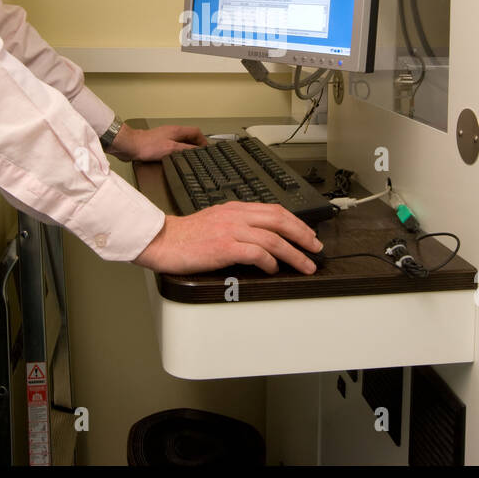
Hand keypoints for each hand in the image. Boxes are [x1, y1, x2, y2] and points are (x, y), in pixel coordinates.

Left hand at [108, 123, 206, 160]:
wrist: (130, 145)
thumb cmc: (147, 146)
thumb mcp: (171, 149)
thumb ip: (185, 150)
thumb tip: (197, 151)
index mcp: (177, 130)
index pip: (196, 132)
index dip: (203, 140)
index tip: (206, 150)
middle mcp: (172, 132)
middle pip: (189, 136)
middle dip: (196, 145)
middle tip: (200, 156)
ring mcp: (165, 137)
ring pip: (181, 141)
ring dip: (187, 148)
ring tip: (190, 158)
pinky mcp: (158, 143)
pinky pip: (172, 146)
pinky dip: (177, 151)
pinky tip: (176, 159)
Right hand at [132, 202, 322, 274]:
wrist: (162, 241)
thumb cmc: (186, 236)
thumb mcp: (216, 221)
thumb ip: (238, 225)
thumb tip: (262, 239)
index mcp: (235, 208)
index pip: (274, 210)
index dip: (296, 222)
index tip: (308, 234)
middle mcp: (236, 215)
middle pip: (280, 221)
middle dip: (303, 235)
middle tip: (316, 248)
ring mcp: (231, 230)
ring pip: (273, 239)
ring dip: (294, 254)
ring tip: (305, 265)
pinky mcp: (224, 247)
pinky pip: (256, 253)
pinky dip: (270, 262)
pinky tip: (274, 269)